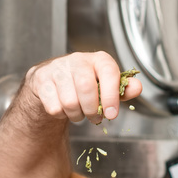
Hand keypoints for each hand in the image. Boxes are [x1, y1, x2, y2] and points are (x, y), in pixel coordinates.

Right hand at [24, 51, 142, 123]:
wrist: (52, 84)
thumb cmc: (83, 85)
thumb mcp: (106, 87)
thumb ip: (123, 89)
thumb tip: (137, 88)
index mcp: (98, 59)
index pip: (108, 72)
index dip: (112, 95)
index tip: (112, 114)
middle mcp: (77, 60)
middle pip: (86, 88)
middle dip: (92, 110)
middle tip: (95, 118)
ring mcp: (57, 69)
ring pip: (69, 101)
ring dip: (77, 115)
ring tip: (78, 113)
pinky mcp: (41, 81)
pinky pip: (54, 107)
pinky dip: (61, 115)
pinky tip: (63, 108)